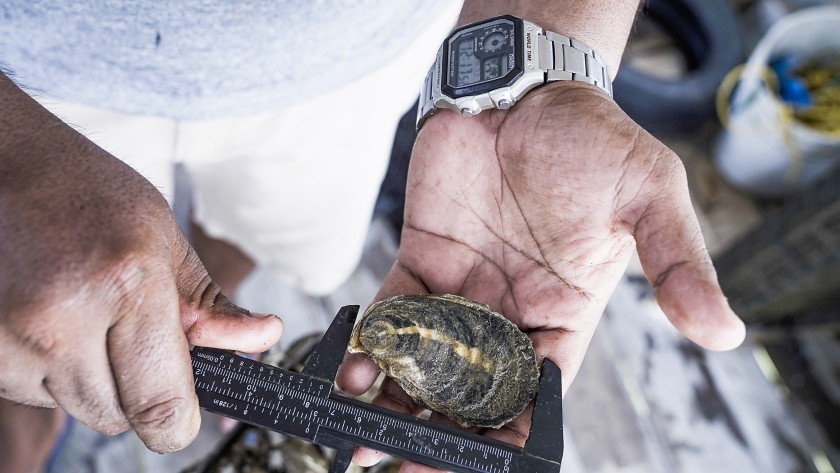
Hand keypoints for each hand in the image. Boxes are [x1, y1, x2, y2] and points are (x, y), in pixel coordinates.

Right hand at [0, 80, 282, 451]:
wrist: (2, 166)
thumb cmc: (87, 195)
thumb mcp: (165, 240)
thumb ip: (211, 306)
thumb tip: (261, 339)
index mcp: (126, 285)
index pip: (161, 406)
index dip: (177, 422)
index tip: (181, 415)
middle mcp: (61, 320)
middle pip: (118, 417)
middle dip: (134, 390)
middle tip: (126, 333)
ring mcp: (9, 340)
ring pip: (74, 407)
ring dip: (89, 379)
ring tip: (83, 314)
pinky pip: (32, 393)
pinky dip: (48, 370)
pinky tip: (49, 319)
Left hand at [337, 82, 744, 469]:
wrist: (526, 85)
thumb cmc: (594, 139)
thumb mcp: (650, 196)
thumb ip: (678, 265)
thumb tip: (727, 332)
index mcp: (566, 312)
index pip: (540, 389)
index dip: (513, 431)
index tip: (485, 462)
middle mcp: (510, 311)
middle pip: (474, 390)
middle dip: (444, 432)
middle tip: (406, 463)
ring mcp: (461, 288)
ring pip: (426, 362)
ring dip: (398, 400)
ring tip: (365, 435)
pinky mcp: (421, 259)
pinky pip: (394, 311)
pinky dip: (373, 342)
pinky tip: (356, 367)